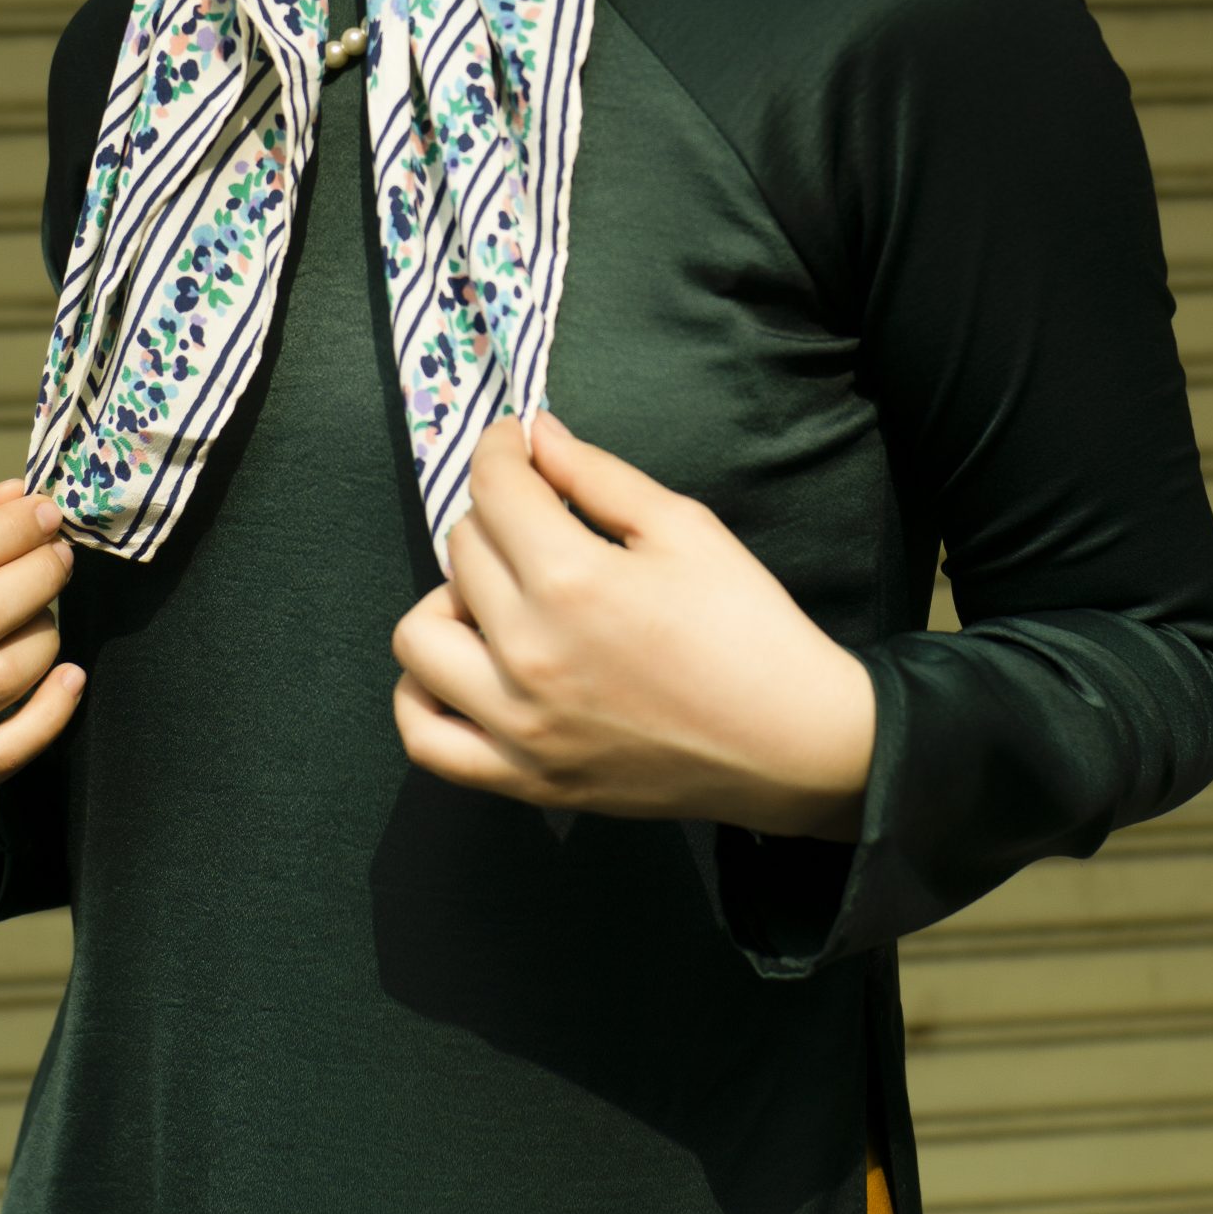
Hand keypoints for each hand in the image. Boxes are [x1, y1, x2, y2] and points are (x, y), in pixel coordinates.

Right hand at [0, 476, 86, 832]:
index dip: (6, 532)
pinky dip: (54, 710)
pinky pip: (8, 750)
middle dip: (37, 576)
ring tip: (45, 615)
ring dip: (44, 636)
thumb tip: (16, 493)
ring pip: (1, 678)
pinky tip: (71, 676)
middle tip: (60, 559)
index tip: (48, 513)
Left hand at [390, 409, 875, 837]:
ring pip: (419, 636)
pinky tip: (462, 664)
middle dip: (494, 514)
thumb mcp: (685, 527)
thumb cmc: (749, 629)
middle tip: (536, 516)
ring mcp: (519, 724)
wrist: (793, 744)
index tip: (514, 443)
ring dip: (447, 599)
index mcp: (573, 581)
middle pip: (461, 550)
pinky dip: (421, 696)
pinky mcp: (525, 778)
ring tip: (500, 595)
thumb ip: (597, 475)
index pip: (494, 490)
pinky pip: (425, 738)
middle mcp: (529, 653)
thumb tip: (536, 435)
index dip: (500, 448)